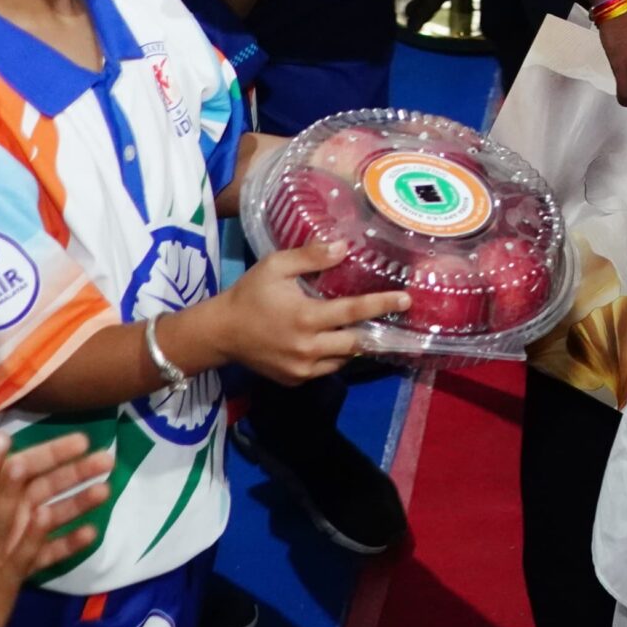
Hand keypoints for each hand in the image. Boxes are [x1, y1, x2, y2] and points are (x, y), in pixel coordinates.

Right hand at [201, 244, 412, 382]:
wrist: (219, 333)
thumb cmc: (249, 295)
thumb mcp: (276, 266)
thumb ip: (311, 257)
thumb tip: (344, 247)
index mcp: (306, 318)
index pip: (354, 312)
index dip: (382, 305)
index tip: (406, 300)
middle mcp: (308, 348)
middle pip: (356, 342)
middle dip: (375, 330)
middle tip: (392, 318)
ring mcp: (301, 369)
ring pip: (344, 359)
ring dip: (355, 344)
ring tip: (363, 327)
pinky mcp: (295, 380)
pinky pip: (326, 369)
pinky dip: (335, 356)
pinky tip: (334, 340)